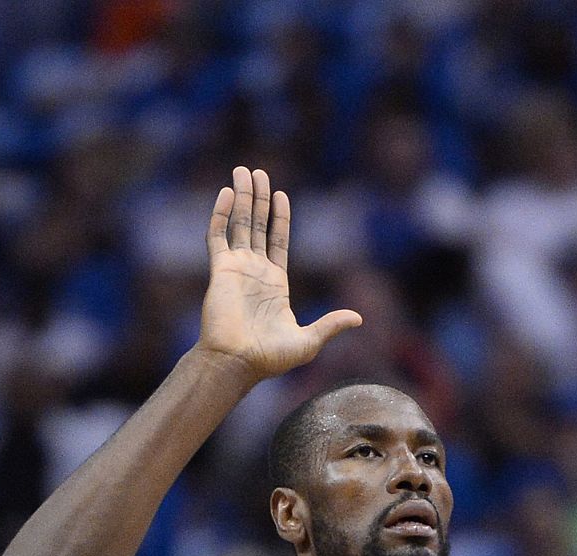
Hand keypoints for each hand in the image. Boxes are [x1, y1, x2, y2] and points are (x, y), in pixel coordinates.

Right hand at [194, 166, 361, 381]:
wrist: (238, 363)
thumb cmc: (270, 358)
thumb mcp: (309, 341)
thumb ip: (330, 325)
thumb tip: (359, 318)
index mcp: (275, 283)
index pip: (278, 241)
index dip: (280, 218)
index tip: (281, 195)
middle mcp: (254, 272)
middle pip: (257, 226)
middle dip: (258, 199)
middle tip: (258, 172)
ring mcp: (236, 268)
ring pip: (239, 224)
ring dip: (241, 198)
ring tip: (243, 171)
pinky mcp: (219, 270)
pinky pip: (218, 236)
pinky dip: (221, 214)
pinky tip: (227, 193)